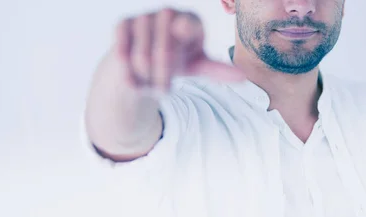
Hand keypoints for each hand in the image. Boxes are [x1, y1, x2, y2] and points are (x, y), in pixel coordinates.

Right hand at [115, 8, 244, 94]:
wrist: (145, 61)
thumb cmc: (177, 60)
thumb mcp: (197, 66)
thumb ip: (217, 70)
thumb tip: (243, 77)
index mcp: (191, 20)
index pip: (188, 26)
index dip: (185, 30)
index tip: (182, 32)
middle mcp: (168, 13)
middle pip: (164, 49)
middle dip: (164, 74)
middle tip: (167, 90)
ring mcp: (144, 16)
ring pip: (142, 56)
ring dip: (147, 78)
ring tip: (152, 85)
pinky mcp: (123, 24)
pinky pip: (123, 53)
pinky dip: (129, 72)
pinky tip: (134, 78)